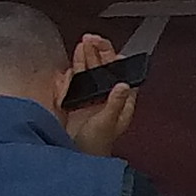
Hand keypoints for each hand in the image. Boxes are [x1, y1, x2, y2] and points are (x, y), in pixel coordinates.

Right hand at [56, 34, 140, 156]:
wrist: (77, 156)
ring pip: (91, 71)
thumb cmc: (96, 145)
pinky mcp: (78, 100)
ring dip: (86, 57)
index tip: (105, 47)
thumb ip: (114, 103)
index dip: (114, 57)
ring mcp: (92, 97)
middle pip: (104, 67)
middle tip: (89, 39)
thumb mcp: (107, 123)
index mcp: (120, 99)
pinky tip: (73, 61)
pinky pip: (77, 80)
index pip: (120, 71)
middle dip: (98, 51)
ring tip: (82, 43)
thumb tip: (122, 84)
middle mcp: (107, 95)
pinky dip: (75, 69)